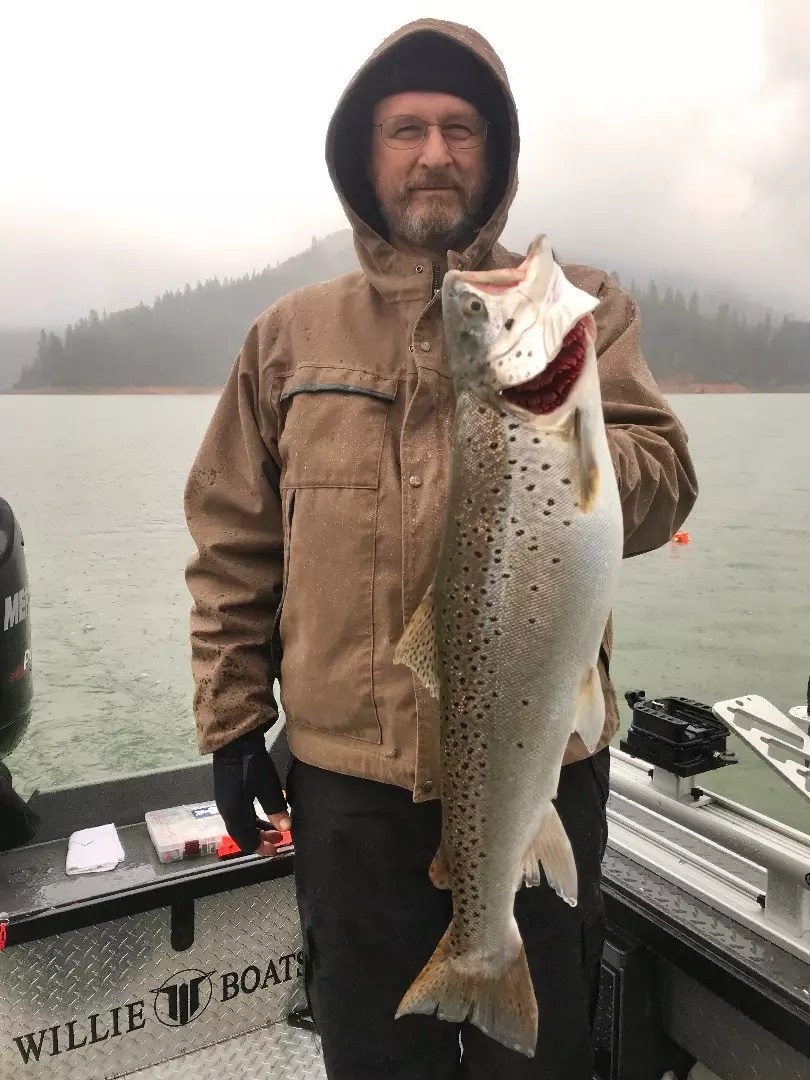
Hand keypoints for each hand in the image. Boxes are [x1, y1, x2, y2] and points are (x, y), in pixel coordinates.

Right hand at [212, 727, 290, 856]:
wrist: (234, 742)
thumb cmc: (251, 766)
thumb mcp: (267, 788)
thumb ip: (276, 810)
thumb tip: (285, 830)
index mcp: (234, 814)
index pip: (246, 841)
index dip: (261, 848)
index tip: (276, 851)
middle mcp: (227, 811)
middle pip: (243, 834)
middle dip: (261, 838)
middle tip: (279, 839)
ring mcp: (226, 801)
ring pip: (242, 823)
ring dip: (258, 828)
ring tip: (276, 827)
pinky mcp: (228, 791)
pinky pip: (241, 813)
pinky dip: (253, 817)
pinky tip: (264, 811)